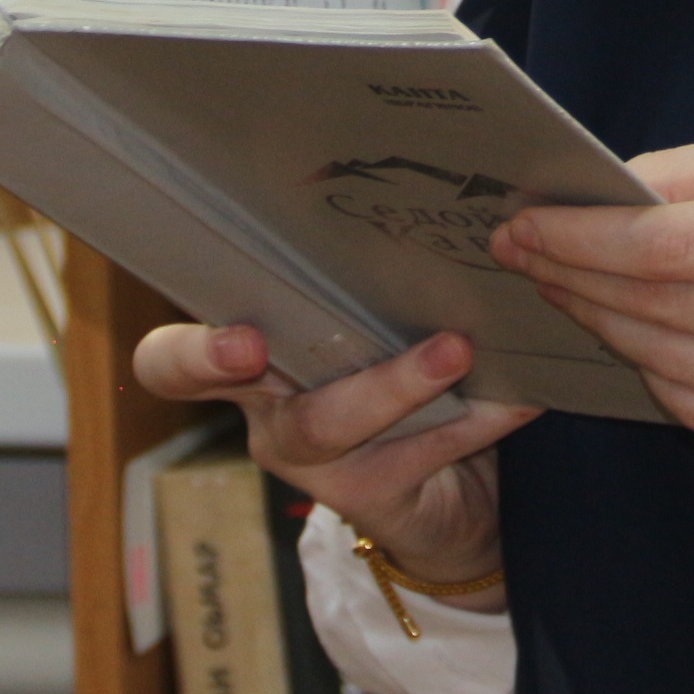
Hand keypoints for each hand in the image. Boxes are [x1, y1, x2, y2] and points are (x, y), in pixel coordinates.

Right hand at [131, 323, 538, 587]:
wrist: (454, 501)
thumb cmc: (403, 386)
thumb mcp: (376, 329)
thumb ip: (374, 283)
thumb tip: (425, 192)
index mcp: (254, 361)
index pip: (172, 360)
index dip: (185, 350)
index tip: (223, 333)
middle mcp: (269, 413)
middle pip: (225, 382)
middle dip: (227, 358)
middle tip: (253, 342)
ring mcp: (314, 464)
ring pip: (329, 421)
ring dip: (393, 382)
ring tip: (454, 348)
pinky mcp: (372, 499)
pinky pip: (419, 452)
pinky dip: (478, 417)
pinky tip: (521, 393)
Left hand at [490, 126, 693, 488]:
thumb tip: (607, 188)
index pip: (668, 241)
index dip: (582, 235)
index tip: (524, 220)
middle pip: (656, 304)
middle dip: (574, 274)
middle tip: (521, 251)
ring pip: (664, 361)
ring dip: (600, 322)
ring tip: (563, 288)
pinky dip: (651, 369)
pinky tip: (628, 336)